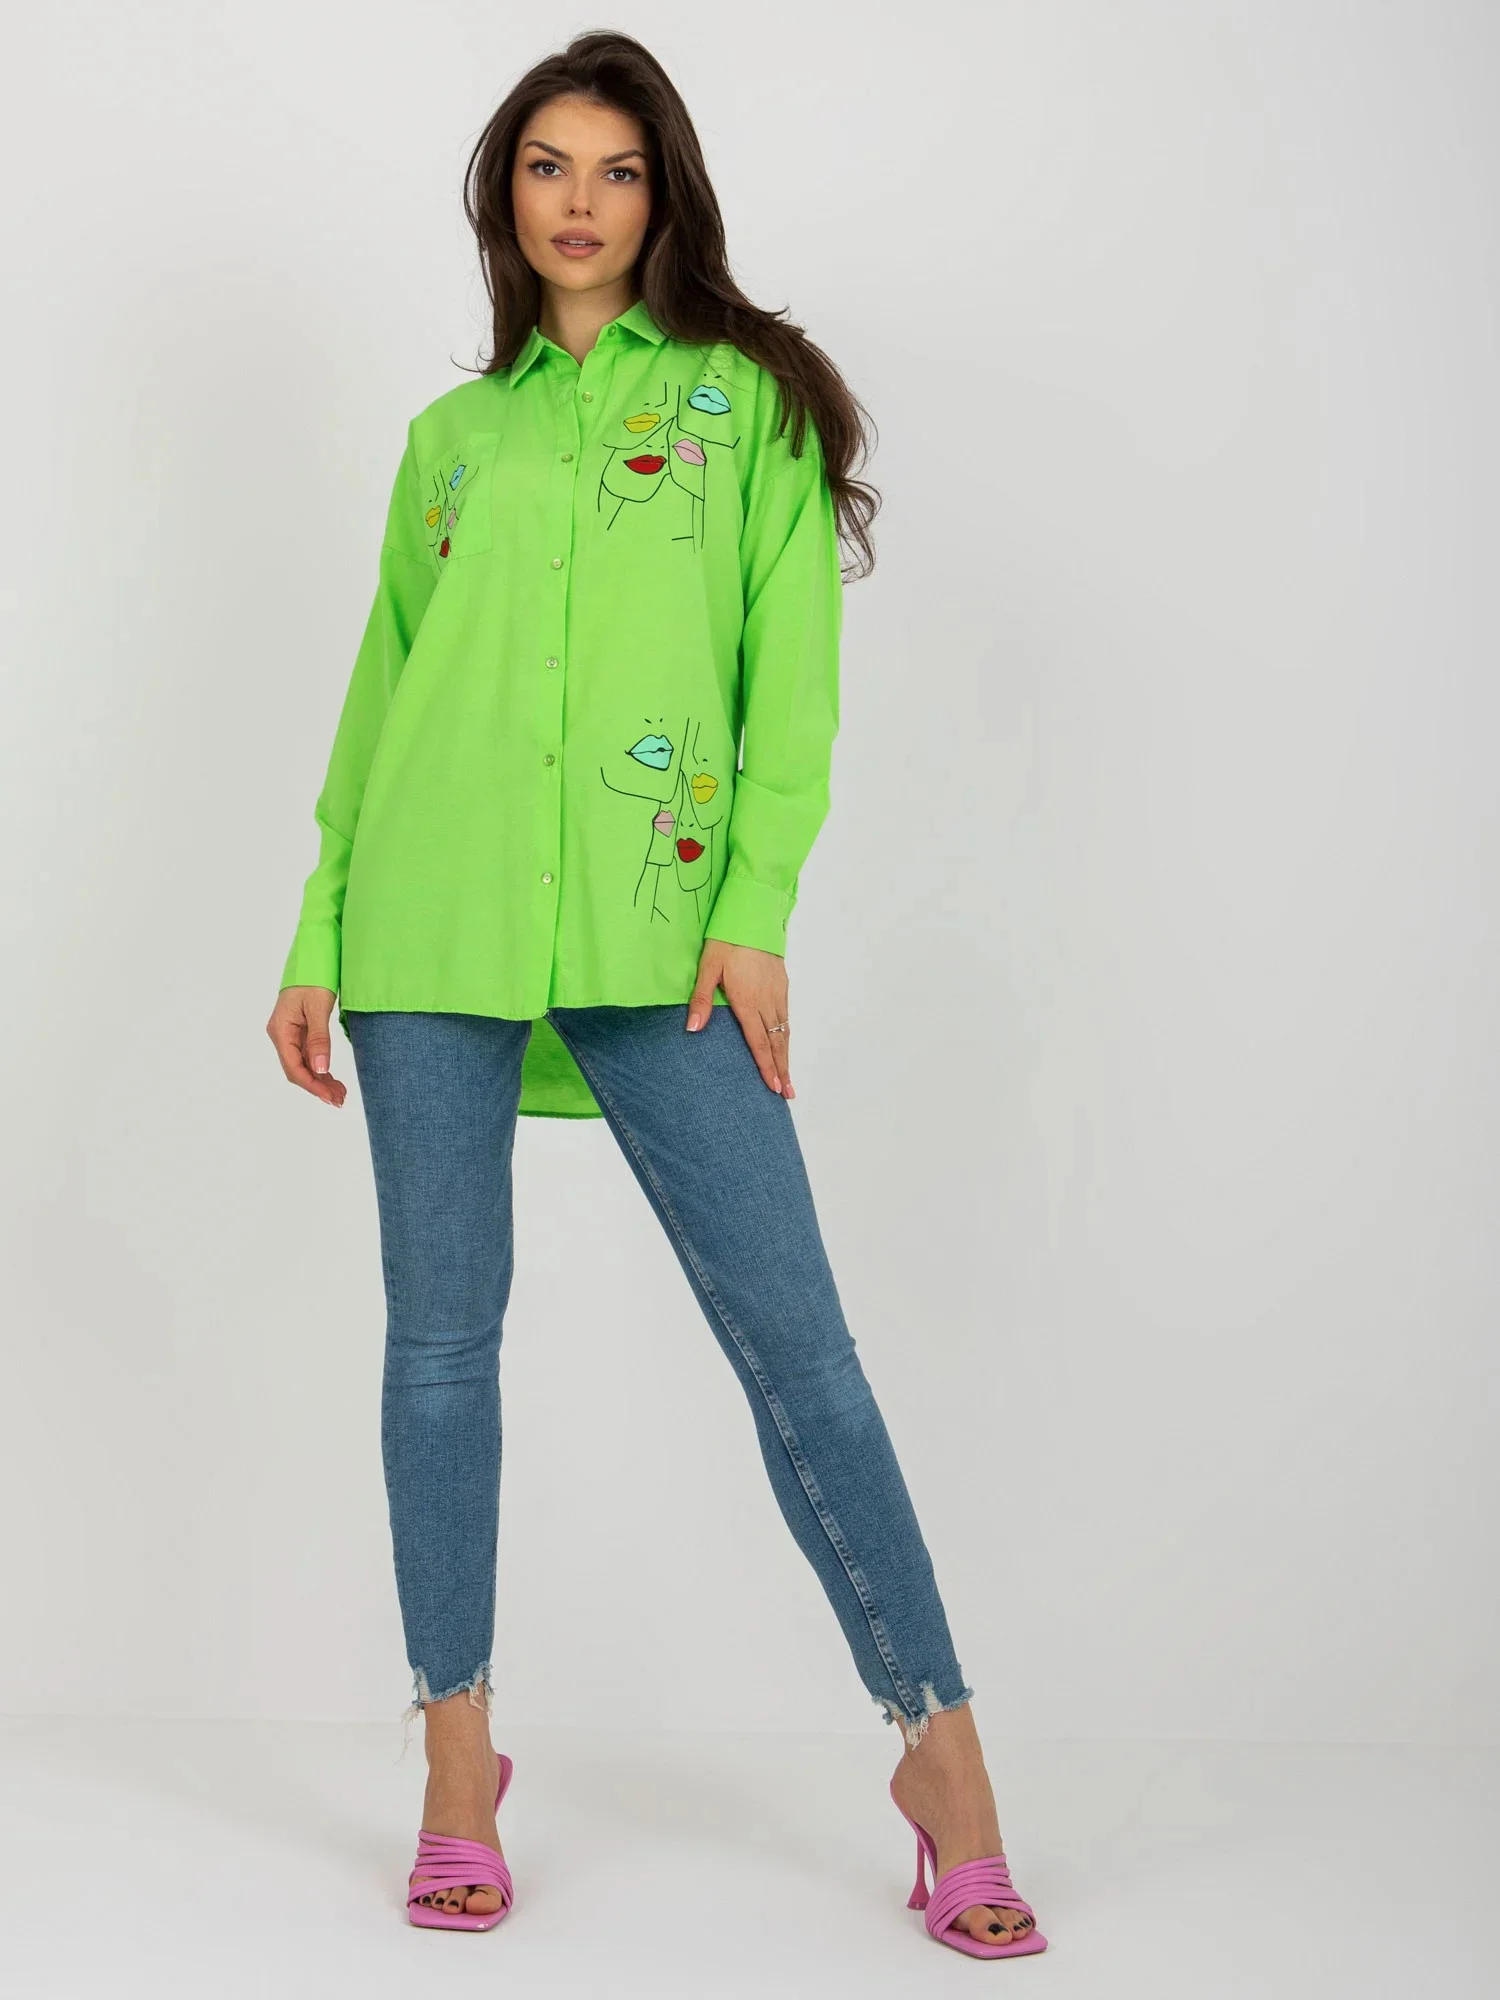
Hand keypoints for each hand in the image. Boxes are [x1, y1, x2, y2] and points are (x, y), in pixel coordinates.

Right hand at [268, 986, 347, 1105]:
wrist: (313, 957)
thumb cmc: (314, 977)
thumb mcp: (318, 1008)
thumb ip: (318, 1039)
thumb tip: (320, 1069)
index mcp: (281, 1030)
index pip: (293, 1066)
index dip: (312, 1085)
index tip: (330, 1097)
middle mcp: (281, 1034)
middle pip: (297, 1069)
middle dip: (317, 1086)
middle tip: (340, 1100)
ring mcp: (289, 1034)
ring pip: (303, 1064)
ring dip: (320, 1080)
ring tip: (340, 1093)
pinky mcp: (299, 1031)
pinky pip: (308, 1055)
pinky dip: (320, 1068)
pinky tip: (332, 1079)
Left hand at [686, 941, 794, 1098]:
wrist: (753, 914)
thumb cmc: (727, 940)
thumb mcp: (708, 966)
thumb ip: (701, 999)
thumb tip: (694, 1028)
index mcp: (748, 1000)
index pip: (759, 1041)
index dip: (766, 1066)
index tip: (773, 1087)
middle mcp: (767, 1000)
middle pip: (777, 1042)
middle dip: (782, 1069)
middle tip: (787, 1093)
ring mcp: (777, 992)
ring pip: (785, 1031)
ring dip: (787, 1056)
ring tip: (788, 1077)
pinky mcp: (782, 983)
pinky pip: (786, 1016)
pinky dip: (787, 1036)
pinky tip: (785, 1043)